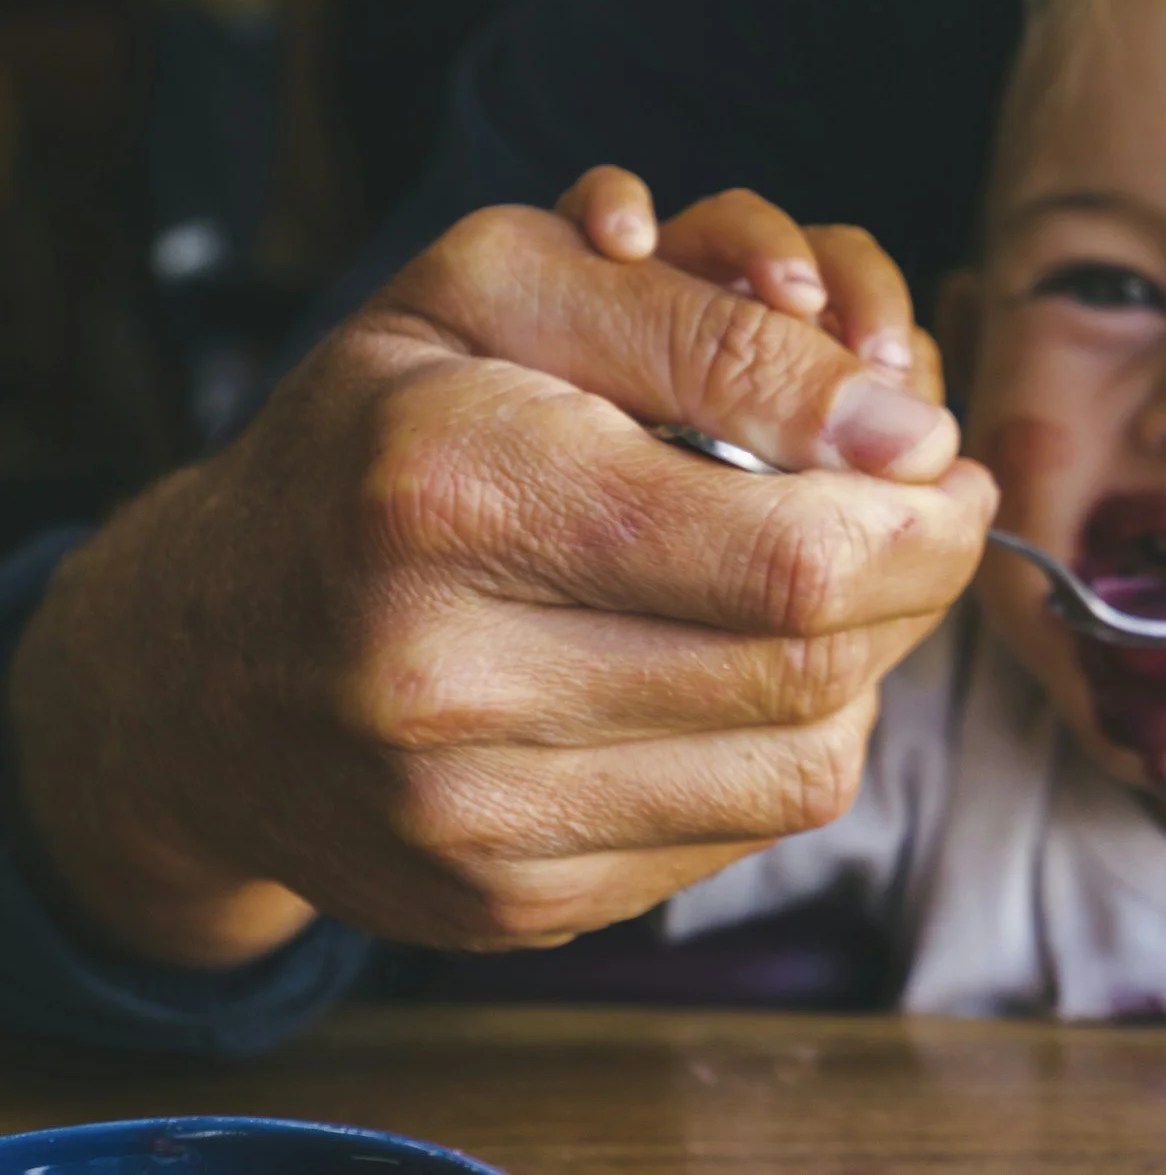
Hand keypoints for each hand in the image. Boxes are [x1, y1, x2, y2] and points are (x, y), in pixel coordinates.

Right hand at [5, 192, 995, 968]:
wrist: (190, 668)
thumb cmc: (372, 436)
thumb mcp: (500, 292)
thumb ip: (707, 329)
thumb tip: (904, 428)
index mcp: (449, 495)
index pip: (791, 550)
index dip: (918, 507)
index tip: (940, 453)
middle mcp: (446, 679)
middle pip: (816, 657)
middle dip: (921, 570)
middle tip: (931, 504)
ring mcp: (475, 820)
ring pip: (808, 759)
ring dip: (871, 655)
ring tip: (838, 575)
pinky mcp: (511, 906)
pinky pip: (746, 826)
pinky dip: (790, 734)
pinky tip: (744, 662)